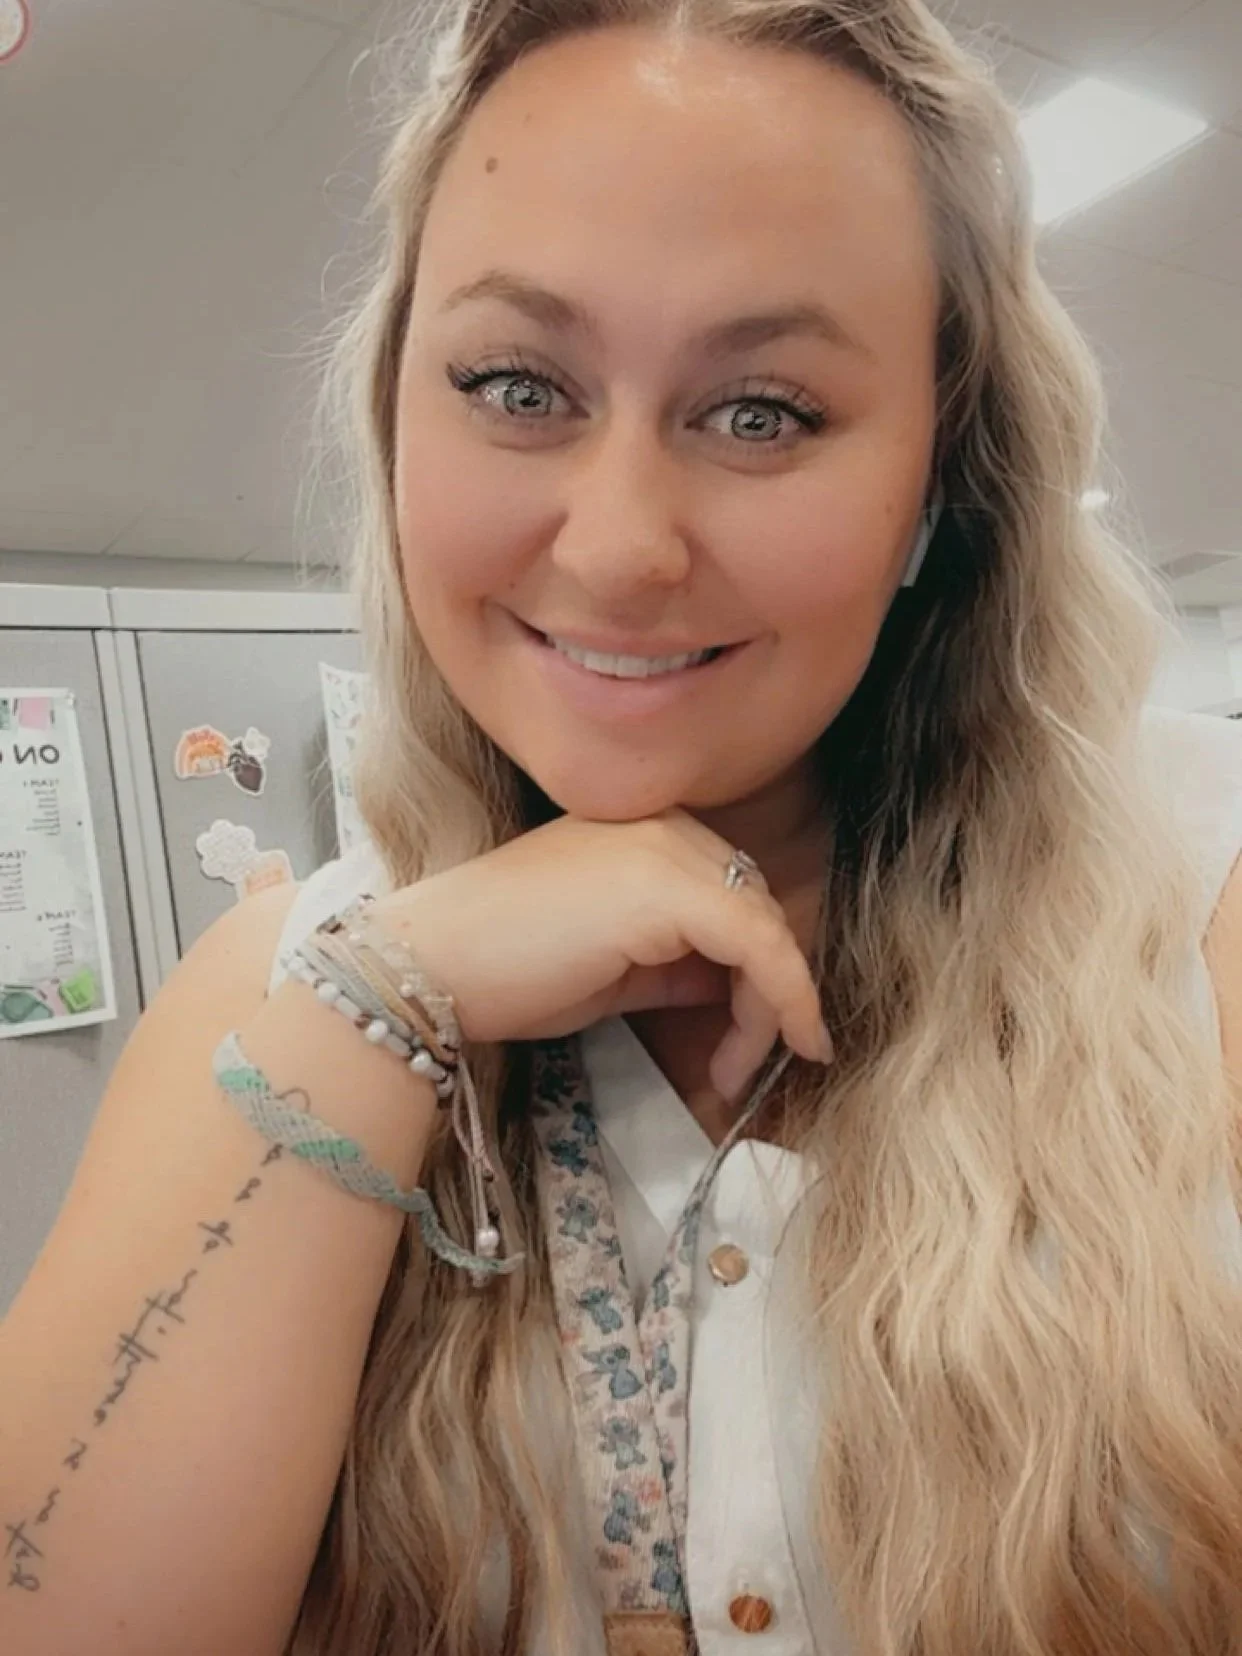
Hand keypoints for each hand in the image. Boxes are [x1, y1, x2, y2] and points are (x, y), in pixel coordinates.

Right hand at [373, 811, 831, 1100]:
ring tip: (735, 1073)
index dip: (759, 971)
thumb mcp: (610, 966)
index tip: (764, 1038)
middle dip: (768, 995)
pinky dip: (783, 998)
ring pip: (766, 929)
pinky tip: (770, 1047)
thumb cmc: (501, 970)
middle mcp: (664, 826)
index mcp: (645, 833)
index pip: (733, 897)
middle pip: (758, 911)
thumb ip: (673, 964)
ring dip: (772, 1009)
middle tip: (744, 1066)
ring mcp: (668, 847)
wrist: (432, 966)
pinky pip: (761, 944)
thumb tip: (730, 989)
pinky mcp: (671, 885)